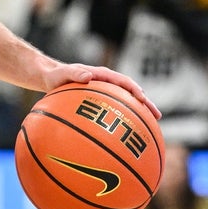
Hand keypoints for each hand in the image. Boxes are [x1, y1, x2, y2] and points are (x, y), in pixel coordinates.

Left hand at [40, 64, 160, 118]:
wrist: (51, 78)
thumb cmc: (56, 76)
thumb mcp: (62, 74)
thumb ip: (74, 74)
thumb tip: (87, 75)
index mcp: (102, 75)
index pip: (123, 81)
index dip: (134, 89)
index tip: (141, 98)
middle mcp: (108, 83)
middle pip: (131, 93)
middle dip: (145, 104)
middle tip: (156, 116)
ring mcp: (106, 93)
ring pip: (127, 103)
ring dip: (139, 113)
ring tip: (151, 127)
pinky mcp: (102, 103)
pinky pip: (115, 111)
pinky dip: (124, 120)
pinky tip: (126, 135)